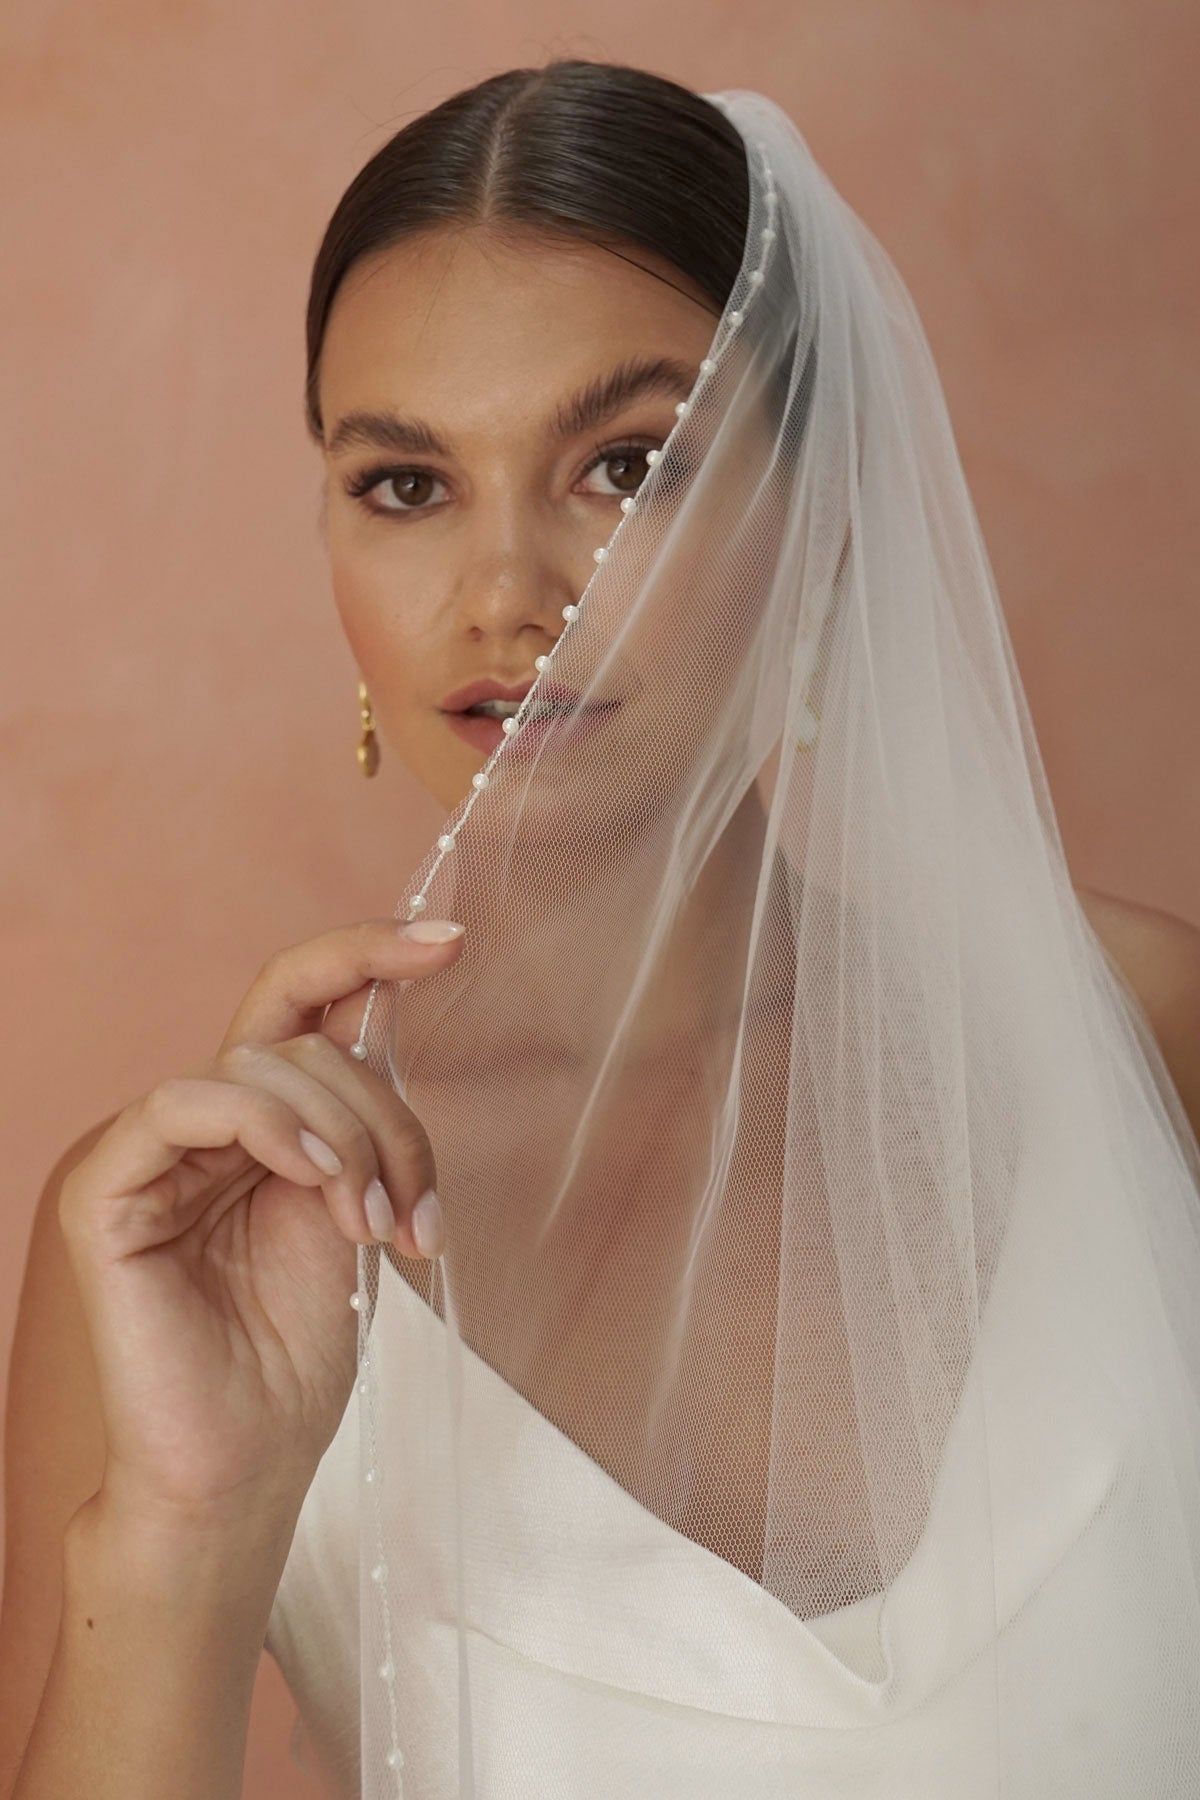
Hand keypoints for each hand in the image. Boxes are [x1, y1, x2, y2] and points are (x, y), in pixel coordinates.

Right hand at [57, 916, 465, 1526]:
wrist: (249, 1463)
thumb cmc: (300, 1353)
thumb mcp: (357, 1212)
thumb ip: (362, 1125)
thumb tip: (391, 1021)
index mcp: (264, 1124)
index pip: (303, 1003)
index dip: (366, 955)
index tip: (449, 942)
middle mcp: (206, 1125)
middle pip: (306, 1043)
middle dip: (384, 1116)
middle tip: (417, 1214)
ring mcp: (152, 1153)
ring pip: (262, 1068)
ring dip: (344, 1139)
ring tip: (371, 1228)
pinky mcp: (108, 1191)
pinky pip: (186, 1103)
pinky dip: (266, 1128)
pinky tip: (313, 1180)